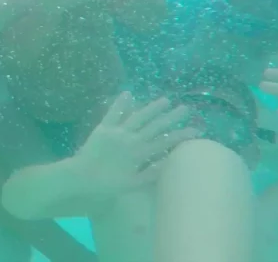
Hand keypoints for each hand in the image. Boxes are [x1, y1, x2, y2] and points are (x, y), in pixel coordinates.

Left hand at [73, 93, 196, 195]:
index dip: (181, 135)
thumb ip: (151, 174)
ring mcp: (117, 131)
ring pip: (138, 116)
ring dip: (152, 108)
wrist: (82, 176)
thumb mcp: (133, 184)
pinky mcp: (103, 127)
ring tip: (165, 100)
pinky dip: (121, 103)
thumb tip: (168, 162)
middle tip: (185, 108)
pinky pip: (113, 113)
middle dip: (171, 117)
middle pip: (155, 126)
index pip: (165, 142)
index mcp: (139, 153)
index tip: (196, 129)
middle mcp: (131, 139)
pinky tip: (128, 93)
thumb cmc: (107, 183)